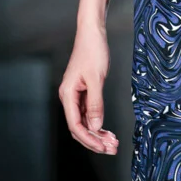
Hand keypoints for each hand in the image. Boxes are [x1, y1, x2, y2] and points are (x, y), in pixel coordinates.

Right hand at [58, 23, 118, 154]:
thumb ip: (95, 103)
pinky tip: (107, 129)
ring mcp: (76, 95)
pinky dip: (98, 122)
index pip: (75, 126)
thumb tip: (96, 126)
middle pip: (79, 127)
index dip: (89, 139)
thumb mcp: (97, 78)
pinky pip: (89, 112)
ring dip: (98, 133)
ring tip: (112, 142)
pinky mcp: (84, 91)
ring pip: (85, 121)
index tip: (103, 147)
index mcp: (68, 94)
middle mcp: (69, 97)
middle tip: (111, 148)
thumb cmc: (92, 50)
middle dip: (94, 140)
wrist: (93, 33)